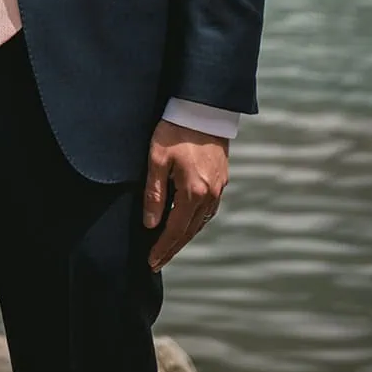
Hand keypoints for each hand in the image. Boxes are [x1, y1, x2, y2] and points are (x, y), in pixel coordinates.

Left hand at [143, 118, 228, 271]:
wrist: (202, 109)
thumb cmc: (175, 130)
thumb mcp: (157, 159)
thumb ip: (154, 193)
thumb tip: (150, 224)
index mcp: (194, 192)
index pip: (176, 230)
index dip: (162, 247)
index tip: (151, 261)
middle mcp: (210, 195)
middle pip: (190, 231)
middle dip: (172, 247)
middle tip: (157, 261)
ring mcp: (219, 188)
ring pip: (201, 222)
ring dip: (185, 236)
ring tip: (168, 245)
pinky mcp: (221, 179)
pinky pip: (208, 210)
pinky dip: (195, 221)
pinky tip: (186, 222)